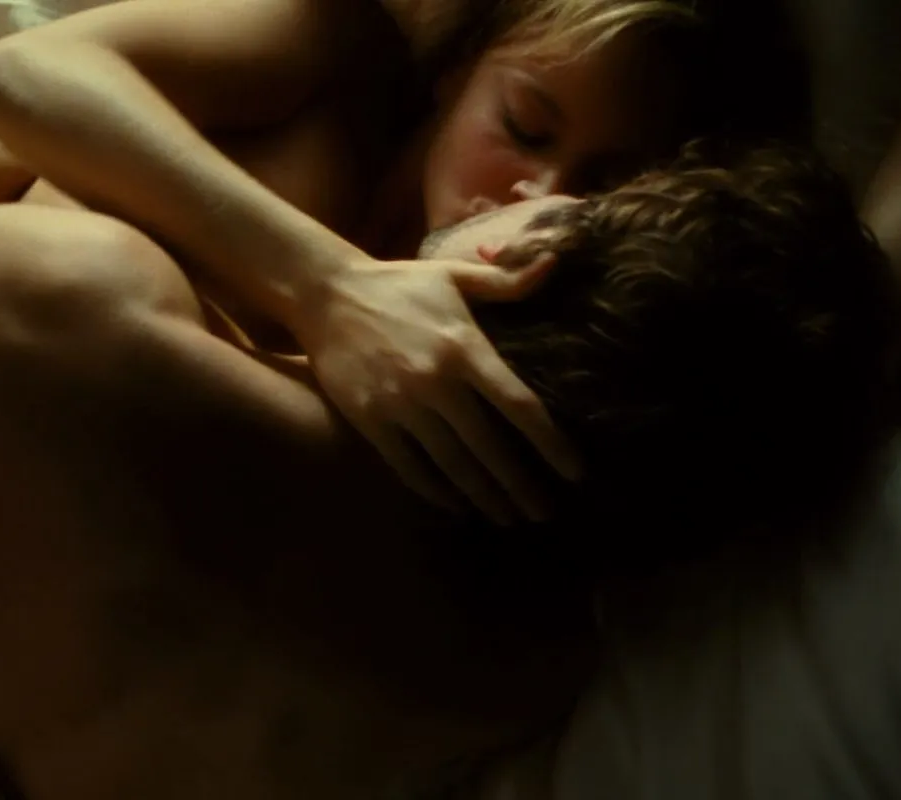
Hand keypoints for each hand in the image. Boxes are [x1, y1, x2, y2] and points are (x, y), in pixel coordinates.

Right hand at [295, 253, 580, 524]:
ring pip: (452, 464)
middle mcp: (436, 381)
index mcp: (464, 346)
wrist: (326, 294)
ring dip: (483, 496)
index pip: (519, 406)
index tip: (574, 472)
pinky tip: (455, 505)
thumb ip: (506, 281)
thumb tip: (555, 264)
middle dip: (521, 486)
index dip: (551, 444)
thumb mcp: (453, 275)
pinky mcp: (370, 420)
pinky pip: (408, 466)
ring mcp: (400, 404)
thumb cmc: (397, 283)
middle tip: (544, 513)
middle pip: (490, 447)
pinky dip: (435, 491)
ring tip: (506, 516)